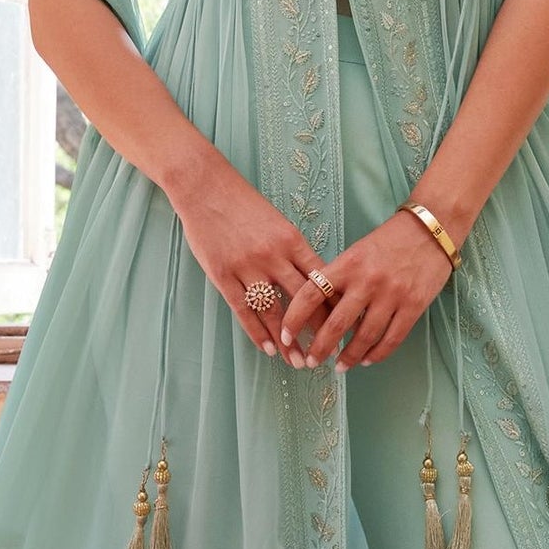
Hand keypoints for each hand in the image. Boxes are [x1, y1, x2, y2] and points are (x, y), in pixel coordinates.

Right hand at [171, 165, 336, 360]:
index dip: (334, 306)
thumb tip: (314, 280)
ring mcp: (247, 267)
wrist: (205, 186)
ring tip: (297, 361)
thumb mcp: (277, 222)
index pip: (321, 280)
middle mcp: (273, 256)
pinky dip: (257, 333)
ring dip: (287, 340)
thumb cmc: (243, 204)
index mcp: (291, 240)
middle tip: (327, 354)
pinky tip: (268, 349)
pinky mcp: (223, 275)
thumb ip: (293, 250)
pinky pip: (244, 310)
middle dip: (317, 331)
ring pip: (273, 312)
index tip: (344, 327)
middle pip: (303, 301)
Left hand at [274, 209, 453, 371]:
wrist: (430, 230)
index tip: (286, 336)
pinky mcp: (414, 305)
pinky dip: (377, 354)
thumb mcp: (357, 252)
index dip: (295, 318)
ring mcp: (392, 295)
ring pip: (364, 336)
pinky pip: (392, 338)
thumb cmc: (389, 241)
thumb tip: (320, 310)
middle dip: (320, 348)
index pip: (312, 294)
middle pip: (336, 324)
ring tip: (339, 367)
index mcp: (348, 264)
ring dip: (349, 356)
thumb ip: (339, 278)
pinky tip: (366, 360)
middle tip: (311, 361)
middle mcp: (367, 281)